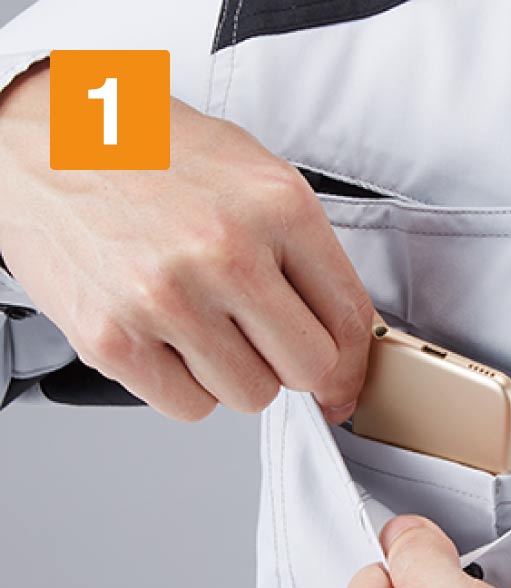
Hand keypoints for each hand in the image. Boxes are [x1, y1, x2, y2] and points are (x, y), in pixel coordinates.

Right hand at [0, 63, 373, 422]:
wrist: (41, 139)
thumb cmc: (150, 154)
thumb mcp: (254, 177)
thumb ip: (309, 260)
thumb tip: (345, 357)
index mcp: (277, 207)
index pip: (350, 320)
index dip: (352, 362)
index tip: (342, 379)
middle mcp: (226, 252)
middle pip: (308, 369)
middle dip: (289, 362)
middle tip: (258, 334)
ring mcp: (167, 298)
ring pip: (251, 396)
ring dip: (234, 372)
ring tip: (201, 322)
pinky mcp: (114, 338)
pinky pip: (190, 407)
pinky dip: (185, 385)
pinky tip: (167, 337)